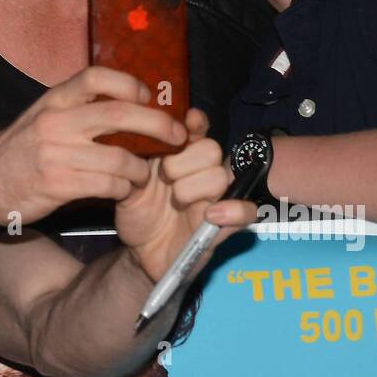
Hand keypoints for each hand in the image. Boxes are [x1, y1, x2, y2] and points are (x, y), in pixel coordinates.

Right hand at [0, 66, 187, 227]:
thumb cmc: (18, 150)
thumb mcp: (43, 116)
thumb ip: (78, 110)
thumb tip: (130, 105)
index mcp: (55, 100)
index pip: (97, 76)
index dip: (130, 83)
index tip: (149, 95)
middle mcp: (56, 122)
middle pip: (120, 114)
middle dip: (158, 125)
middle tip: (178, 136)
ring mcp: (56, 154)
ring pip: (121, 157)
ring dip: (143, 168)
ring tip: (145, 174)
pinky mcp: (57, 185)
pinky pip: (108, 185)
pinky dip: (124, 188)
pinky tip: (124, 190)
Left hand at [114, 108, 257, 283]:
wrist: (140, 253)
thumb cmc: (138, 213)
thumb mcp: (129, 184)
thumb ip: (136, 161)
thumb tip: (137, 134)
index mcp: (182, 156)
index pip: (199, 128)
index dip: (195, 123)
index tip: (185, 123)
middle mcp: (203, 172)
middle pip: (211, 148)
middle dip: (184, 160)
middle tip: (163, 177)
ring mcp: (217, 198)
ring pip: (220, 176)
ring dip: (193, 187)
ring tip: (175, 200)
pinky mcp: (225, 226)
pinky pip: (247, 211)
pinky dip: (233, 210)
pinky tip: (210, 215)